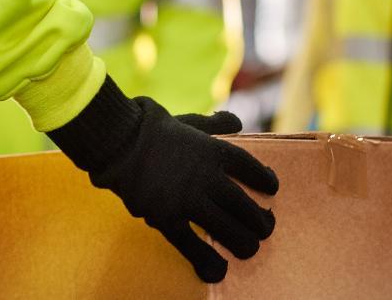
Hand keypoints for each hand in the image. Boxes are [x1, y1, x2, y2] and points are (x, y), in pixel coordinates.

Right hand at [49, 77, 278, 282]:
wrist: (118, 141)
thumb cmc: (154, 128)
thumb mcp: (190, 121)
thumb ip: (216, 124)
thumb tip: (236, 121)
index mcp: (214, 151)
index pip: (249, 167)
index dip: (264, 179)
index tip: (273, 188)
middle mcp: (205, 176)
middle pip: (241, 203)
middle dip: (258, 219)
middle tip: (267, 228)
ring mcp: (185, 198)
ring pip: (223, 226)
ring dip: (241, 241)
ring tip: (251, 250)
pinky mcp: (164, 217)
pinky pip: (189, 243)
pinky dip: (205, 258)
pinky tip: (218, 271)